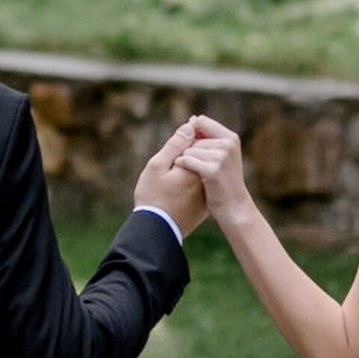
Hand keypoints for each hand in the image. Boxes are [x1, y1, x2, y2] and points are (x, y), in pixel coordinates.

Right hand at [135, 115, 211, 233]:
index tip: (180, 133)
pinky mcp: (203, 206)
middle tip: (175, 152)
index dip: (188, 135)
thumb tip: (191, 126)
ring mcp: (205, 195)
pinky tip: (177, 186)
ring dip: (192, 166)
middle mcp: (205, 180)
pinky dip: (192, 182)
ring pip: (201, 172)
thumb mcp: (157, 166)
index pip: (198, 143)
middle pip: (202, 157)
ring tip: (173, 171)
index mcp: (195, 168)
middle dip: (190, 151)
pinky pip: (200, 187)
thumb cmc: (152, 197)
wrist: (155, 231)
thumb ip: (175, 145)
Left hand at [177, 116, 253, 224]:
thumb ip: (209, 138)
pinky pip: (186, 160)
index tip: (191, 149)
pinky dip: (182, 166)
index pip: (201, 121)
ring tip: (195, 174)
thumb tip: (192, 119)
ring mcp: (221, 157)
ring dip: (185, 160)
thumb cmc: (224, 183)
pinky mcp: (212, 170)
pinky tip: (184, 174)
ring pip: (188, 150)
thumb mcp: (222, 156)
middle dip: (188, 150)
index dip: (191, 133)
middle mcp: (227, 144)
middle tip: (195, 167)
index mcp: (231, 138)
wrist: (234, 208)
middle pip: (193, 138)